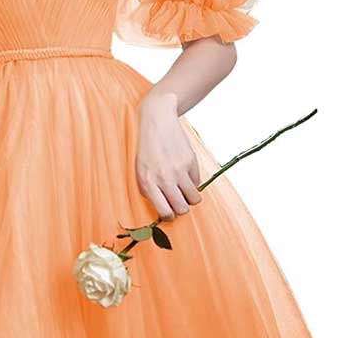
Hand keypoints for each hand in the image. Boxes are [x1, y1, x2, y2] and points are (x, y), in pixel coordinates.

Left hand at [136, 91, 201, 219]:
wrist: (157, 122)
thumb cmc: (147, 149)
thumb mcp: (140, 170)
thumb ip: (149, 190)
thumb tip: (163, 208)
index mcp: (148, 182)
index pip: (164, 212)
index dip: (169, 216)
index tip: (170, 212)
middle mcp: (164, 178)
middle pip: (182, 209)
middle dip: (182, 209)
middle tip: (179, 202)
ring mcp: (178, 170)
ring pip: (194, 198)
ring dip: (191, 197)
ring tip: (185, 190)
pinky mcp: (190, 161)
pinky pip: (198, 182)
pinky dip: (193, 181)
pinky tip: (185, 171)